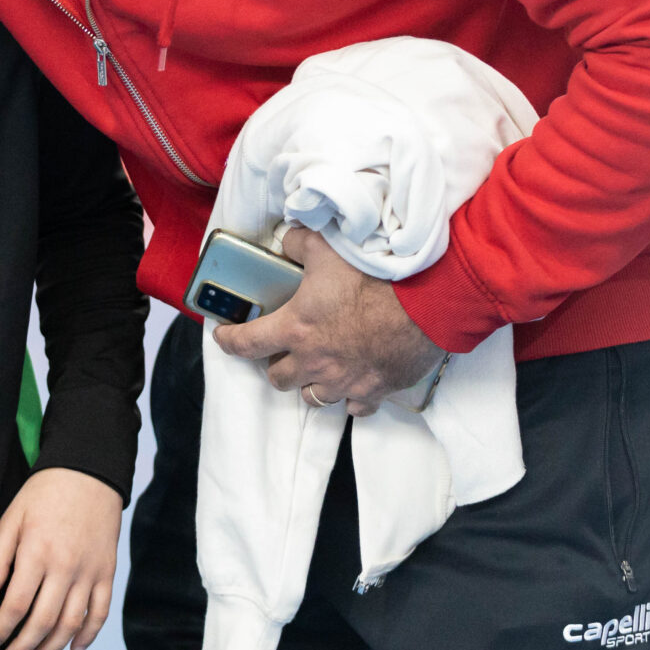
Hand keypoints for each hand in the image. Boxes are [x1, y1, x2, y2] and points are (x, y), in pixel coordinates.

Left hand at [0, 466, 122, 649]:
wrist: (88, 474)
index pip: (16, 604)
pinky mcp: (107, 573)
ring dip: (51, 648)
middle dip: (22, 647)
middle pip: (42, 621)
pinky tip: (73, 649)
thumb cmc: (44, 494)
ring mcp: (89, 572)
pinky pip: (100, 613)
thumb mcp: (12, 518)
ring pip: (70, 623)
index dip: (1, 629)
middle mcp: (65, 567)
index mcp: (37, 552)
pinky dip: (88, 636)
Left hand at [209, 225, 444, 415]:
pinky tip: (353, 386)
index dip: (229, 341)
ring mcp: (346, 381)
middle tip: (284, 351)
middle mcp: (315, 362)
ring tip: (316, 369)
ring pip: (313, 398)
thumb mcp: (326, 247)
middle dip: (276, 366)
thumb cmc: (375, 275)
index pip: (247, 343)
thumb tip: (287, 242)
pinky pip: (355, 407)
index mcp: (296, 329)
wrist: (425, 301)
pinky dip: (351, 398)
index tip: (223, 338)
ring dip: (310, 384)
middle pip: (279, 379)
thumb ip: (298, 244)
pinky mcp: (375, 389)